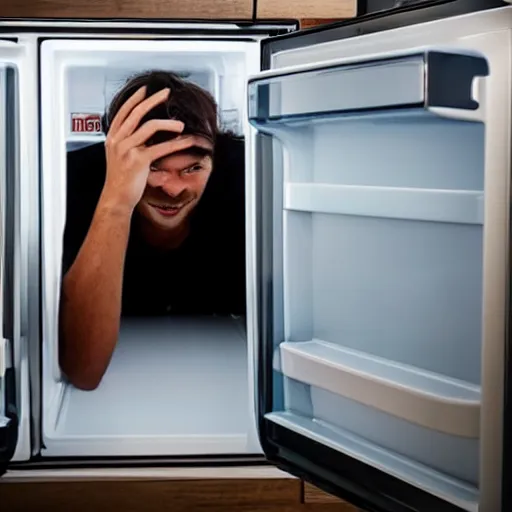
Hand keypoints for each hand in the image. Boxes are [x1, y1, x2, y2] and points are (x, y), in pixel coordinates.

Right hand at [100, 86, 195, 211]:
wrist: (116, 198)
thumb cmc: (120, 180)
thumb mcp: (119, 156)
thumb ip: (128, 142)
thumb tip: (145, 132)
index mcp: (112, 137)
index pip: (123, 111)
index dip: (135, 98)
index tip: (145, 90)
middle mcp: (118, 140)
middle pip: (137, 112)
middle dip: (153, 100)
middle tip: (166, 93)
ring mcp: (127, 149)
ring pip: (150, 126)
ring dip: (169, 123)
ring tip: (180, 124)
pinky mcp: (138, 160)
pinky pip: (161, 147)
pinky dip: (176, 143)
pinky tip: (185, 141)